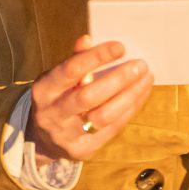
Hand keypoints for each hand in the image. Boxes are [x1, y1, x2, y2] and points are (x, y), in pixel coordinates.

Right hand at [30, 35, 153, 164]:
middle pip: (88, 97)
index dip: (96, 57)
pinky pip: (112, 129)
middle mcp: (52, 114)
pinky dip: (129, 110)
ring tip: (146, 79)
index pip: (70, 70)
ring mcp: (67, 135)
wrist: (42, 139)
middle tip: (140, 65)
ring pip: (103, 116)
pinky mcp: (82, 150)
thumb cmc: (57, 99)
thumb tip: (87, 39)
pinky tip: (141, 94)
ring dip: (129, 96)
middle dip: (118, 80)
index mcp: (44, 90)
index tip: (120, 47)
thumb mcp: (58, 79)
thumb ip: (74, 60)